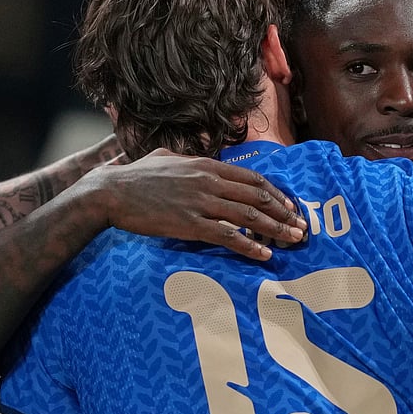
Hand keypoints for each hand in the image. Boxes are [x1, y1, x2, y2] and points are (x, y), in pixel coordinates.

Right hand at [89, 148, 306, 260]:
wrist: (111, 192)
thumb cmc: (137, 176)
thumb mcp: (168, 158)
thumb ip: (190, 159)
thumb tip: (202, 159)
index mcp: (206, 164)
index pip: (251, 178)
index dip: (276, 192)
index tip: (290, 205)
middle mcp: (208, 181)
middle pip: (257, 197)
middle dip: (284, 212)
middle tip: (302, 226)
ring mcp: (200, 202)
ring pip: (249, 216)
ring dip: (276, 229)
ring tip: (293, 240)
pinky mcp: (189, 224)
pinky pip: (227, 237)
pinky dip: (249, 246)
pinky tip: (264, 255)